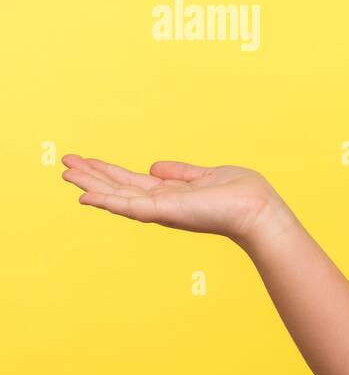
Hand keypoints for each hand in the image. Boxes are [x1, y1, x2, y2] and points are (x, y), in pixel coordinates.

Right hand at [61, 155, 282, 247]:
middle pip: (118, 188)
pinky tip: (84, 194)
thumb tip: (155, 167)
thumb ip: (180, 173)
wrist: (258, 210)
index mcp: (171, 194)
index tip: (85, 161)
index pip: (132, 182)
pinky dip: (105, 201)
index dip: (108, 172)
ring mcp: (161, 210)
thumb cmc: (242, 194)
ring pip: (117, 196)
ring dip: (90, 185)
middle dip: (92, 176)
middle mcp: (162, 204)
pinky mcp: (164, 212)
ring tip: (66, 172)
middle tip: (64, 164)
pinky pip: (128, 206)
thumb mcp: (207, 175)